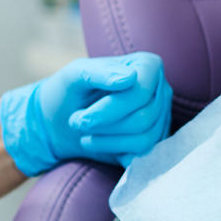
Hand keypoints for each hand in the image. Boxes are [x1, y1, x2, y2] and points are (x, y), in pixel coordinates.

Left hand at [0, 54, 172, 175]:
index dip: (111, 109)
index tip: (83, 116)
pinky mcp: (154, 141)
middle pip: (142, 118)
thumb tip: (130, 78)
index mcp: (148, 66)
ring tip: (85, 134)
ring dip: (106, 141)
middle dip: (103, 125)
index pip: (141, 92)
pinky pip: (143, 154)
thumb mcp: (75, 74)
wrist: (60, 120)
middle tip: (77, 122)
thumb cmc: (69, 91)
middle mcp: (160, 91)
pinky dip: (114, 151)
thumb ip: (100, 72)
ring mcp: (160, 118)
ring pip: (144, 139)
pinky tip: (99, 143)